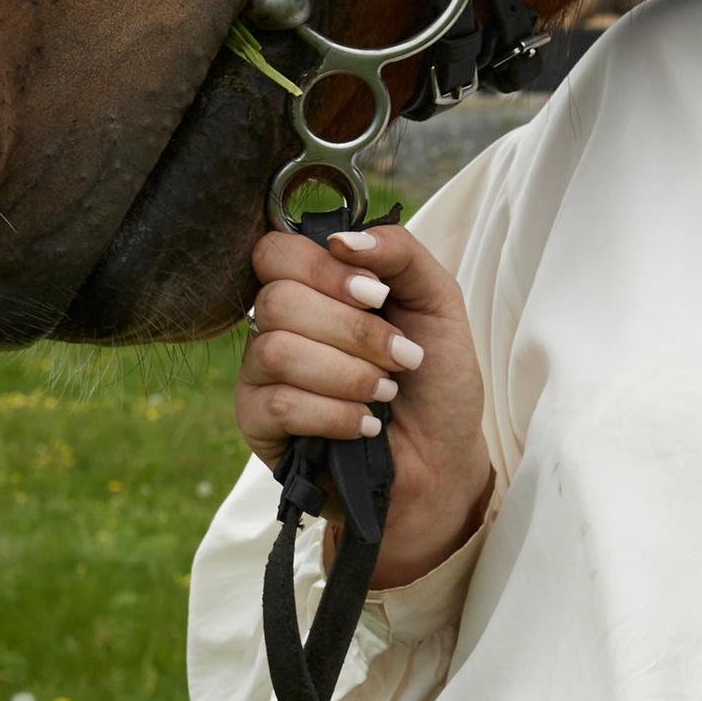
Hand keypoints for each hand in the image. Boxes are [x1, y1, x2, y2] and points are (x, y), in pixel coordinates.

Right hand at [236, 221, 491, 590]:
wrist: (443, 461)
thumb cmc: (437, 381)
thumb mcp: (438, 302)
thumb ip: (400, 252)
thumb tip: (342, 239)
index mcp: (314, 288)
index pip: (277, 253)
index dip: (323, 270)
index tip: (378, 295)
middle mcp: (278, 325)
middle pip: (278, 300)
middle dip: (354, 332)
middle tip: (401, 358)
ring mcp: (262, 375)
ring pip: (276, 351)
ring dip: (348, 374)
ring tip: (387, 393)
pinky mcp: (258, 425)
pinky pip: (279, 404)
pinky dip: (334, 413)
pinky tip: (365, 426)